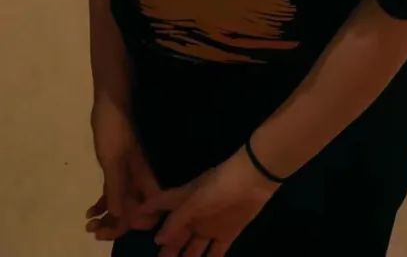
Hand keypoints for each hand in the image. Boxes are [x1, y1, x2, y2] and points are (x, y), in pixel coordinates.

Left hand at [86, 96, 158, 241]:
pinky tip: (89, 211)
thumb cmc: (114, 130)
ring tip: (89, 225)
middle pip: (134, 211)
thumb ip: (116, 188)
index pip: (146, 210)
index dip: (131, 223)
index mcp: (143, 177)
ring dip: (108, 218)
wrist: (110, 104)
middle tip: (95, 231)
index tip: (111, 228)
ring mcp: (128, 173)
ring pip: (122, 204)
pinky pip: (113, 193)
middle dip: (116, 225)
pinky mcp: (117, 168)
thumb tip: (119, 216)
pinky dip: (103, 205)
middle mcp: (138, 179)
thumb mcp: (113, 160)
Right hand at [147, 150, 276, 256]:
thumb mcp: (195, 199)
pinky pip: (215, 253)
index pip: (160, 207)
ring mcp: (210, 225)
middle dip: (166, 250)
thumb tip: (158, 239)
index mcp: (184, 201)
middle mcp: (194, 215)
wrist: (256, 178)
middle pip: (176, 235)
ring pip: (192, 248)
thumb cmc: (221, 184)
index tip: (130, 228)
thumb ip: (177, 219)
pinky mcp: (227, 233)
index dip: (147, 215)